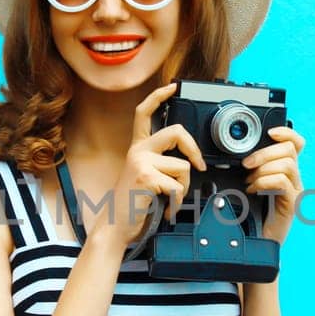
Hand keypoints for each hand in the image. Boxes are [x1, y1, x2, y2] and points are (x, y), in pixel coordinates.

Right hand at [85, 83, 208, 248]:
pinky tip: (166, 209)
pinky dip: (177, 203)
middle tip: (199, 165)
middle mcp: (137, 151)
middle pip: (176, 132)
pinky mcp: (146, 177)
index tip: (173, 87)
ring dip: (183, 188)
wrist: (115, 227)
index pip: (144, 113)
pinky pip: (178, 187)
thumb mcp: (145, 176)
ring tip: (169, 200)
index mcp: (137, 148)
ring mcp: (141, 163)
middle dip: (194, 149)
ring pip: (183, 167)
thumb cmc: (133, 204)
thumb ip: (160, 162)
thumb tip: (189, 160)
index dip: (159, 96)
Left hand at [241, 125, 306, 245]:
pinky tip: (253, 190)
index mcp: (286, 170)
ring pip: (287, 164)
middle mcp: (294, 178)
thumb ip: (252, 168)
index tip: (269, 132)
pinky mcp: (291, 204)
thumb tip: (241, 153)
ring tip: (250, 181)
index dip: (286, 133)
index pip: (296, 143)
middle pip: (289, 150)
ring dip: (263, 169)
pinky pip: (283, 182)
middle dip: (264, 153)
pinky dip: (265, 182)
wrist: (255, 241)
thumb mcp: (250, 184)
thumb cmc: (251, 214)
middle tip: (246, 164)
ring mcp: (294, 191)